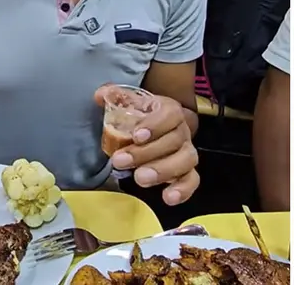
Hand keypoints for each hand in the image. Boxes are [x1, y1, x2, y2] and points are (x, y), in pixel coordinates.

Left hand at [94, 87, 198, 205]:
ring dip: (163, 170)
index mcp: (169, 111)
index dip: (155, 125)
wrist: (151, 132)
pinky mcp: (187, 172)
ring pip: (186, 160)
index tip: (135, 136)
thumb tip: (101, 96)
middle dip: (147, 152)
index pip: (170, 114)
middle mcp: (182, 130)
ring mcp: (186, 152)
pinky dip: (183, 189)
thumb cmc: (138, 119)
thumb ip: (115, 97)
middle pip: (175, 140)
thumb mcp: (127, 104)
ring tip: (140, 178)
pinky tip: (168, 197)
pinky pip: (192, 180)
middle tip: (120, 161)